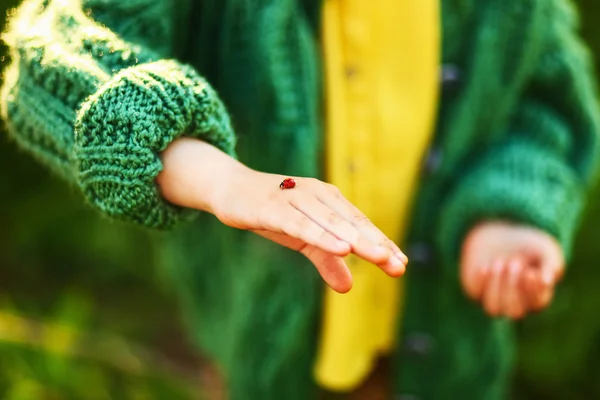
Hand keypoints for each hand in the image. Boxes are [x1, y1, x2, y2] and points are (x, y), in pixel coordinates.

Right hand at [157, 138, 407, 292]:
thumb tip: (348, 287)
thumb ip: (325, 259)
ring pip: (331, 222)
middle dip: (376, 244)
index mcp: (328, 200)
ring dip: (356, 239)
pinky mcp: (273, 207)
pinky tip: (341, 247)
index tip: (400, 264)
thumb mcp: (302, 239)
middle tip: (398, 265)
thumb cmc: (273, 212)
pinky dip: (322, 235)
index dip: (380, 243)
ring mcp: (295, 199)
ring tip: (379, 256)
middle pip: (351, 223)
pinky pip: (301, 224)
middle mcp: (317, 195)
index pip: (359, 224)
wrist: (231, 189)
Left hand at [460, 221, 563, 318]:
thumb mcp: (545, 249)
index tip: (532, 272)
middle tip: (514, 262)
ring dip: (496, 287)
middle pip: (514, 311)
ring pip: (493, 308)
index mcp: (536, 296)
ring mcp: (494, 298)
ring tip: (500, 262)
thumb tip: (548, 280)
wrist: (500, 235)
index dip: (534, 291)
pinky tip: (486, 266)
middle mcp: (516, 303)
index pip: (537, 302)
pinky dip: (481, 281)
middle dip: (513, 287)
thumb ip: (551, 263)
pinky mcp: (476, 289)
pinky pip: (476, 293)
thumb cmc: (529, 246)